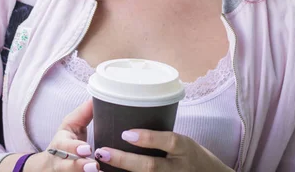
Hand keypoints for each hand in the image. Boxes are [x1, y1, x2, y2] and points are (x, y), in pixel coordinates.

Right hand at [26, 99, 98, 171]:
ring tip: (97, 171)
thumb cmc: (67, 141)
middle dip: (79, 166)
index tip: (87, 149)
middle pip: (66, 166)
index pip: (63, 146)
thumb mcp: (72, 125)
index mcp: (59, 144)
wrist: (51, 165)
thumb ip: (84, 113)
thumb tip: (96, 97)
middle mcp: (59, 161)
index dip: (74, 147)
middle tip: (94, 166)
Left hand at [94, 129, 231, 170]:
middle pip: (151, 167)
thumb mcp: (184, 143)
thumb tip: (128, 126)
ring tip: (101, 166)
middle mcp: (179, 169)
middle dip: (125, 160)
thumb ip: (162, 138)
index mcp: (185, 148)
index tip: (126, 133)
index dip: (148, 138)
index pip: (168, 141)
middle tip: (102, 151)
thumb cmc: (193, 157)